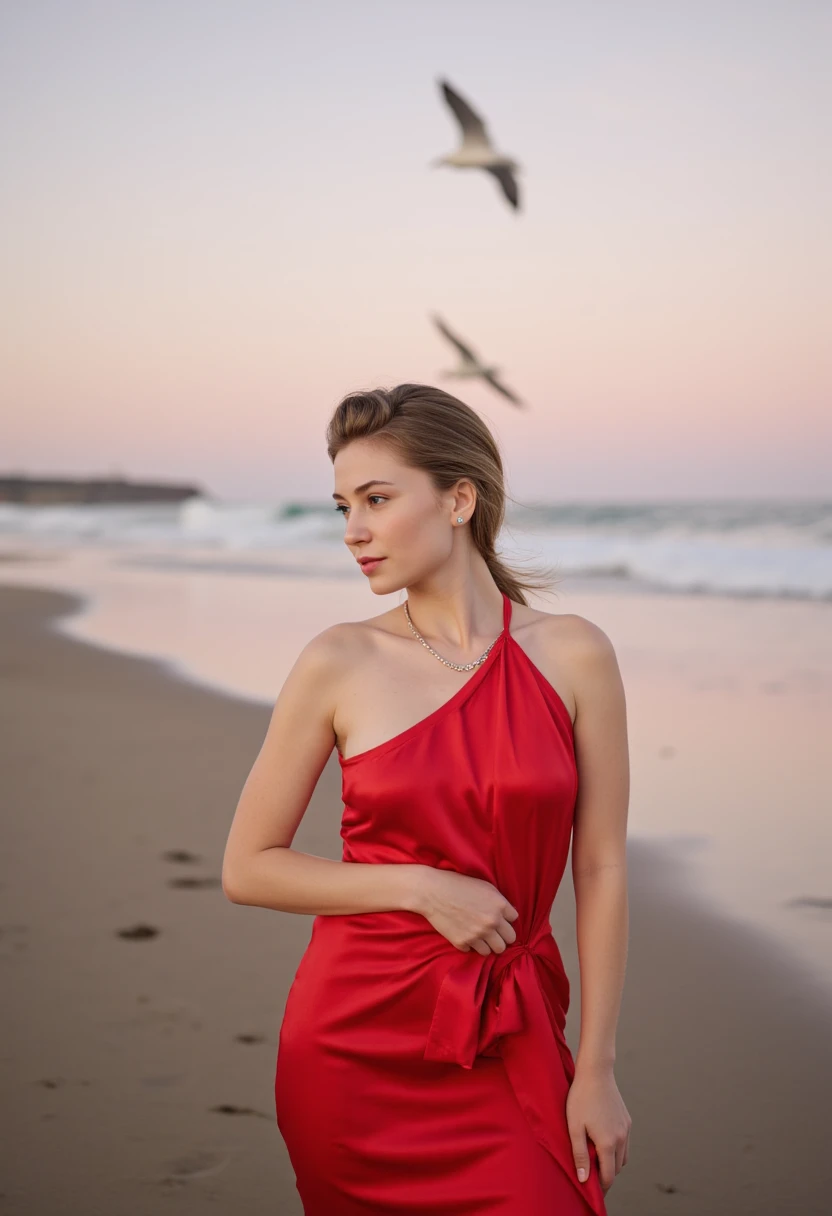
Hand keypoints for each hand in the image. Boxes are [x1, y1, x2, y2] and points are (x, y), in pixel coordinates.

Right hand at [413, 867, 519, 954]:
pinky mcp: (462, 943)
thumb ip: (499, 902)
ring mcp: (477, 935)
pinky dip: (470, 945)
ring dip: (488, 943)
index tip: (498, 917)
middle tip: (493, 931)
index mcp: (499, 906)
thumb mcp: (485, 887)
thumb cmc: (458, 884)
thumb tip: (508, 916)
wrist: (432, 891)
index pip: (514, 921)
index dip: (506, 919)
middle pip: (509, 940)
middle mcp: (491, 922)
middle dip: (502, 935)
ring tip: (479, 935)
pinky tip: (464, 933)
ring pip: (494, 950)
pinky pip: (474, 951)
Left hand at [566, 1065, 630, 1194]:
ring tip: (596, 1158)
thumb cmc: (581, 1098)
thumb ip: (580, 1154)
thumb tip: (583, 1179)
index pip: (608, 1175)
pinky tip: (603, 1142)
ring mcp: (626, 1129)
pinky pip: (625, 1143)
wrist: (595, 1072)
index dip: (600, 1186)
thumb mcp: (574, 1127)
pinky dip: (617, 1149)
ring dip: (612, 1162)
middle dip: (605, 1174)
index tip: (590, 1189)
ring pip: (623, 1157)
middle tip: (590, 1172)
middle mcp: (621, 1138)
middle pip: (616, 1168)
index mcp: (608, 1142)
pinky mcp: (627, 1120)